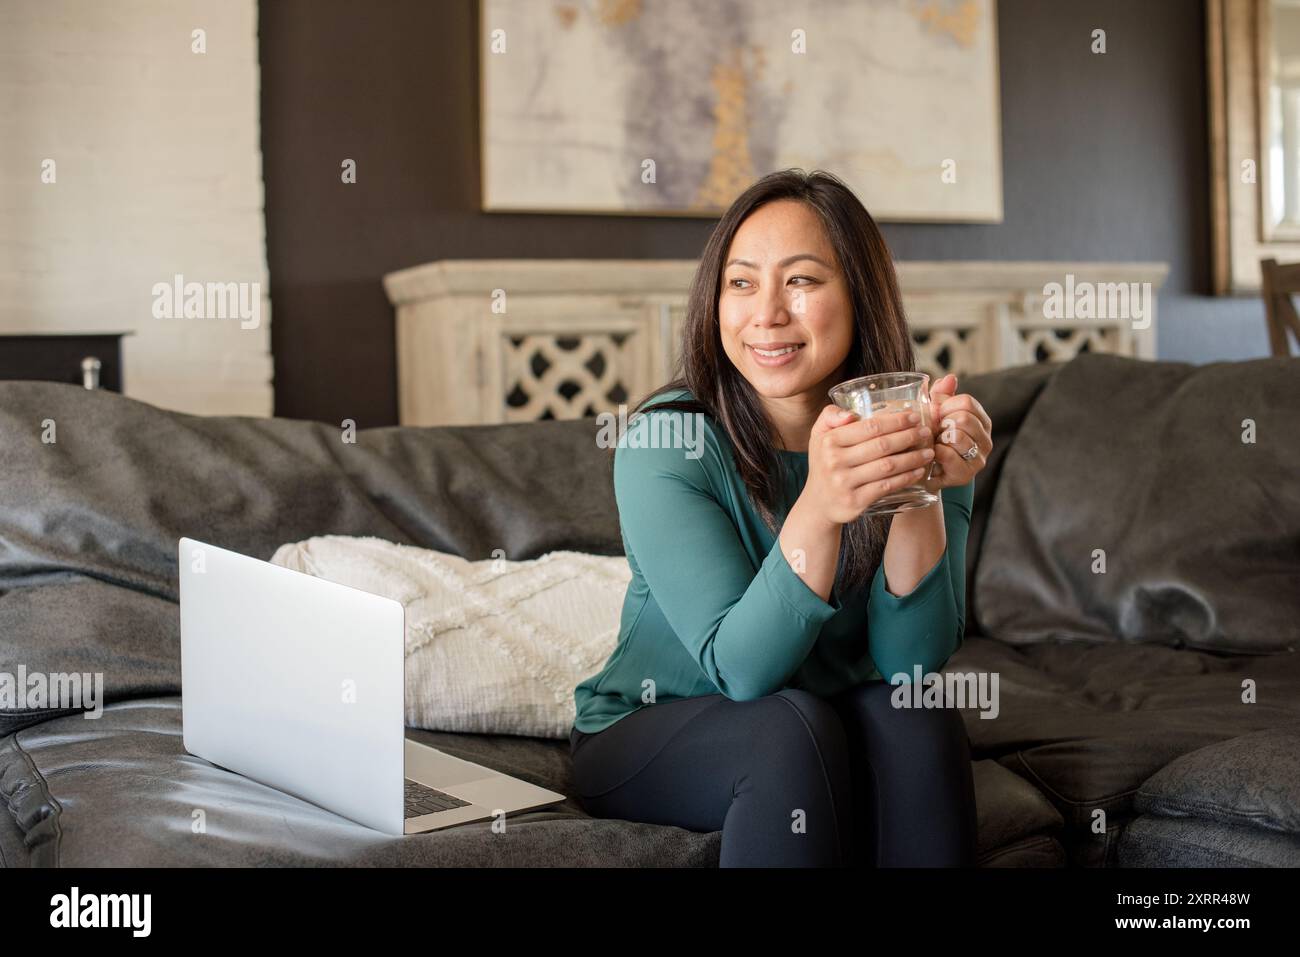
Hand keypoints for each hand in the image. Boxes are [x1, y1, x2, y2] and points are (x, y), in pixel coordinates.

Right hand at [802, 402, 936, 525]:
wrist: (818, 503)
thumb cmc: (824, 463)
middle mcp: (835, 462)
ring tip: (929, 452)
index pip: (869, 427)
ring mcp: (845, 483)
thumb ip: (830, 416)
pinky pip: (886, 486)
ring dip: (912, 458)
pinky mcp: (855, 502)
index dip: (895, 421)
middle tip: (926, 432)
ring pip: (888, 466)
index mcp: (829, 441)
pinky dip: (906, 478)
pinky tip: (918, 472)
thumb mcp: (819, 436)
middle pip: (882, 445)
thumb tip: (851, 414)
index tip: (914, 416)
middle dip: (909, 437)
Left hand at [922, 373, 992, 492]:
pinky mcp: (965, 474)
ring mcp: (978, 458)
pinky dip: (935, 452)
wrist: (926, 474)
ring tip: (933, 444)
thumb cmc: (933, 441)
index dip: (945, 406)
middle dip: (941, 423)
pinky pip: (948, 454)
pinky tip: (931, 456)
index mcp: (981, 421)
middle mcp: (986, 440)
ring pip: (957, 436)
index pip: (966, 402)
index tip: (937, 416)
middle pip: (963, 418)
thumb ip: (942, 396)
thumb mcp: (936, 415)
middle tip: (933, 433)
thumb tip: (949, 377)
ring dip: (938, 439)